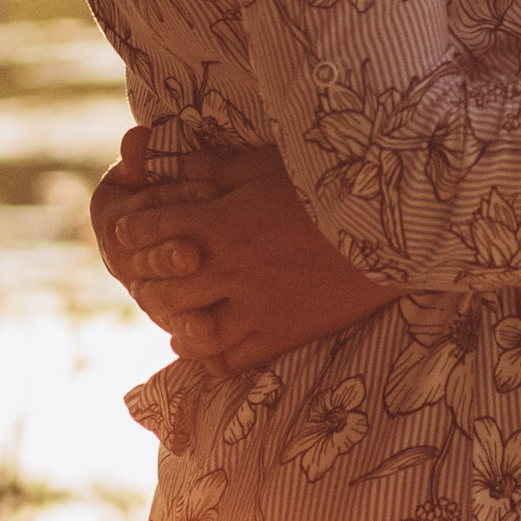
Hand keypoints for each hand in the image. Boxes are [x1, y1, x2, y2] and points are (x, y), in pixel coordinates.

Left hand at [89, 129, 400, 371]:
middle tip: (143, 278)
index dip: (136, 228)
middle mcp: (230, 270)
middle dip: (148, 281)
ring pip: (193, 330)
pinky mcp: (283, 335)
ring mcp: (255, 308)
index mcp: (223, 222)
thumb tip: (182, 162)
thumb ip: (221, 167)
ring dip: (177, 323)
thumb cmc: (333, 185)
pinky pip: (236, 358)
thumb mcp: (270, 164)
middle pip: (166, 286)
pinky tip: (204, 352)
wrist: (393, 229)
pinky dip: (213, 357)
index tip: (127, 229)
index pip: (157, 228)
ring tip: (173, 319)